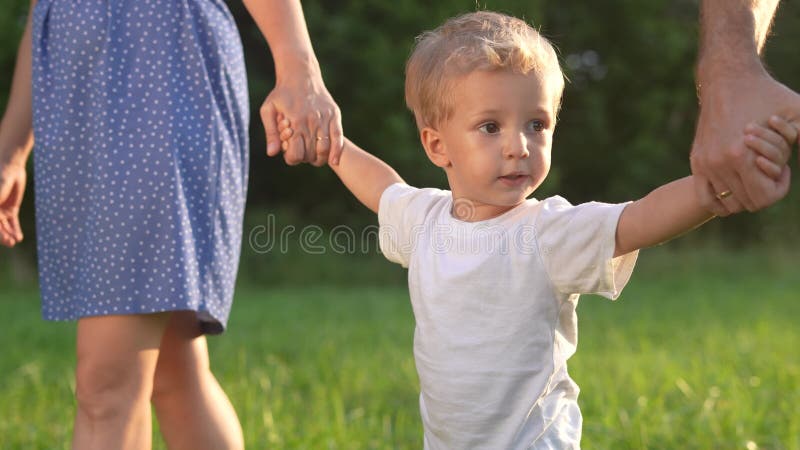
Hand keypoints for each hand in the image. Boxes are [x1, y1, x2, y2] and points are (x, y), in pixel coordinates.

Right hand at [0, 161, 25, 246]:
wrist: (9, 168)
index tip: (3, 238)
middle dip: (2, 236)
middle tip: (10, 243)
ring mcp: (0, 211)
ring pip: (4, 227)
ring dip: (8, 235)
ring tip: (15, 241)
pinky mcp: (11, 209)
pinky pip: (12, 222)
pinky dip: (15, 230)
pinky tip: (19, 237)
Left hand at [260, 75, 343, 166]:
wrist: (300, 74)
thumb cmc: (281, 93)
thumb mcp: (268, 110)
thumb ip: (270, 133)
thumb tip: (272, 154)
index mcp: (295, 121)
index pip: (296, 154)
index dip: (292, 158)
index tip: (290, 154)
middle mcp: (311, 121)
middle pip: (310, 154)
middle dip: (305, 159)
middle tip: (301, 153)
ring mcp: (325, 118)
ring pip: (324, 149)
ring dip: (319, 158)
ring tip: (314, 157)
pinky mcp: (334, 114)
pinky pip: (338, 137)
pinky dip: (336, 151)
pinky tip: (333, 161)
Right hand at [691, 70, 799, 214]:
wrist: (727, 80)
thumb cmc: (767, 95)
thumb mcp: (797, 111)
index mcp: (742, 156)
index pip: (762, 199)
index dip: (780, 189)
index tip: (784, 170)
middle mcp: (720, 164)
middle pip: (747, 203)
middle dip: (764, 191)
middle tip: (769, 170)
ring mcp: (705, 164)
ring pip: (728, 203)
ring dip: (745, 194)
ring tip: (753, 174)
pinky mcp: (697, 161)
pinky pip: (706, 197)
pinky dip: (721, 201)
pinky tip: (735, 188)